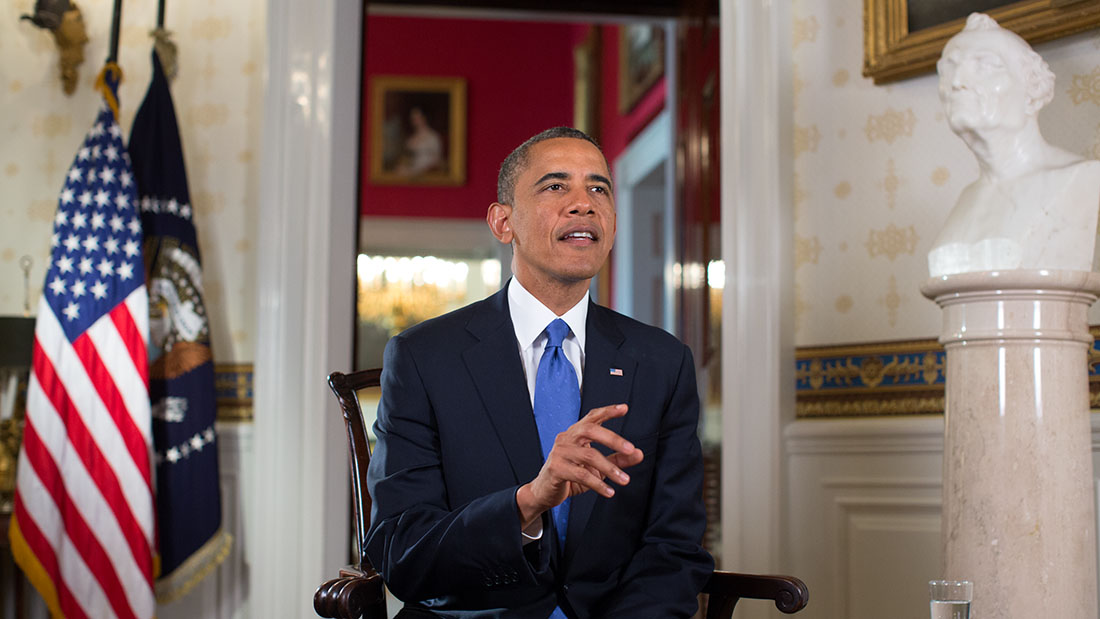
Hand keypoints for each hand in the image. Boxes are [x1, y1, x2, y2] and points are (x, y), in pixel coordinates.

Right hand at [516, 404, 642, 528]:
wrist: (546, 492)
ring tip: (624, 480)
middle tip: (630, 449)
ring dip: (610, 468)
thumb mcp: (597, 467)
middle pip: (590, 430)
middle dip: (612, 438)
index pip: (592, 417)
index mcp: (576, 433)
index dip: (608, 411)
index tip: (624, 408)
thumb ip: (617, 459)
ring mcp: (560, 452)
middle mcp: (566, 438)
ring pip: (588, 455)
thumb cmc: (570, 475)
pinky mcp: (556, 468)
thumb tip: (638, 454)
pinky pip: (581, 475)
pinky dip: (598, 484)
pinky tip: (609, 491)